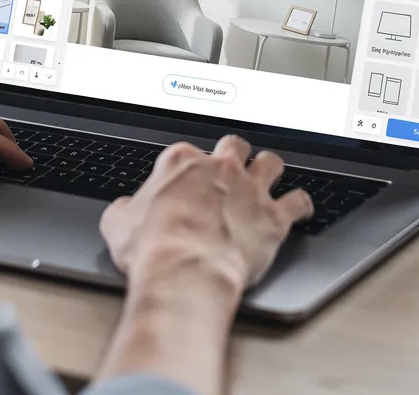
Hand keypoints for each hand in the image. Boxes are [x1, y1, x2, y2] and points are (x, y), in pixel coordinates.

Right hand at [100, 135, 313, 295]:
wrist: (185, 272)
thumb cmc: (153, 248)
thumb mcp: (117, 225)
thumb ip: (123, 210)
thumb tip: (122, 211)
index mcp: (181, 163)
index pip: (187, 152)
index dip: (188, 168)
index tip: (186, 181)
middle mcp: (220, 169)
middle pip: (234, 146)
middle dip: (234, 154)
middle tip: (231, 167)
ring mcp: (250, 190)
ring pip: (270, 162)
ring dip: (270, 169)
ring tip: (268, 176)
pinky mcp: (274, 217)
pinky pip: (299, 201)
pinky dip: (301, 205)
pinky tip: (300, 208)